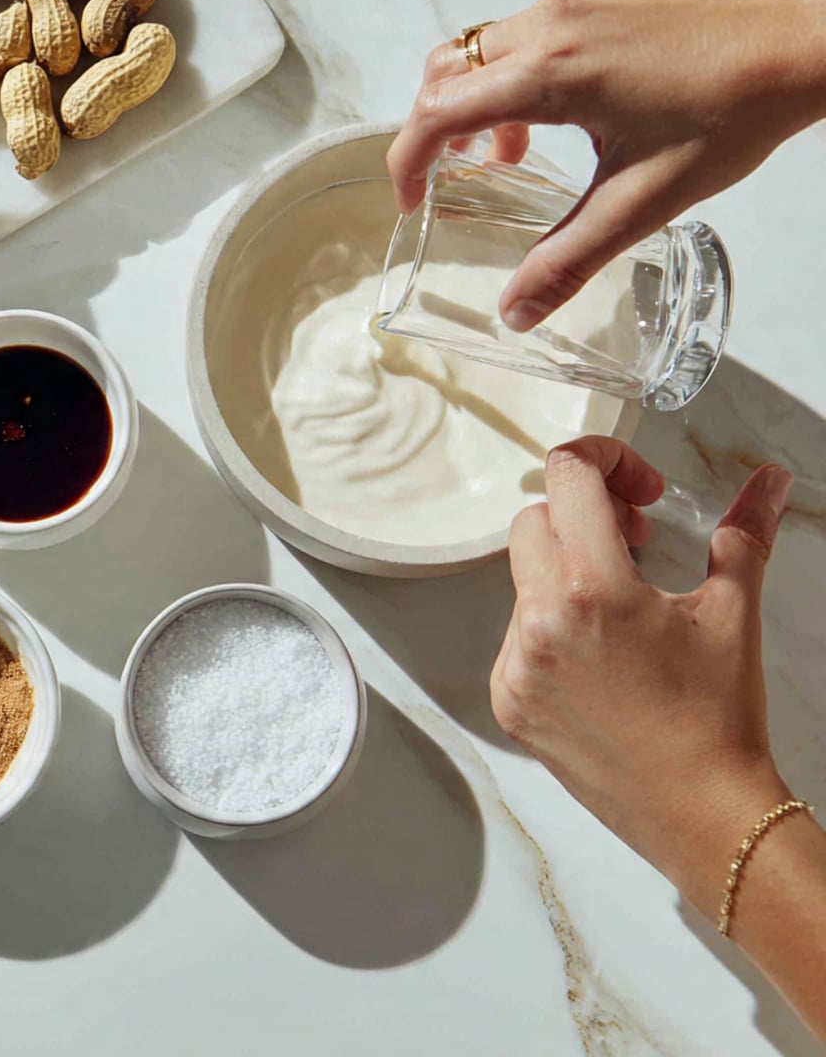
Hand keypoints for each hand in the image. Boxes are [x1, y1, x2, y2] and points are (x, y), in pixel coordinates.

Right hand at [387, 0, 825, 330]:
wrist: (803, 41)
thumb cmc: (732, 114)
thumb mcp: (642, 201)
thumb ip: (568, 260)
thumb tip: (516, 313)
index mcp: (550, 72)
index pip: (438, 113)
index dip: (406, 161)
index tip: (409, 200)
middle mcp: (548, 23)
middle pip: (445, 73)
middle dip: (432, 129)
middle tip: (444, 181)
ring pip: (478, 50)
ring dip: (472, 104)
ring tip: (503, 158)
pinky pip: (520, 33)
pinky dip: (509, 78)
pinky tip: (551, 119)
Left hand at [492, 435, 793, 908]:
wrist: (703, 814)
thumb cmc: (720, 714)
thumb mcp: (734, 611)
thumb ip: (743, 530)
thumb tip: (767, 478)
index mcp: (591, 588)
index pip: (565, 476)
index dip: (602, 460)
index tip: (638, 489)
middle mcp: (539, 621)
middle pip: (536, 521)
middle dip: (585, 519)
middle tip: (636, 542)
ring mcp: (515, 663)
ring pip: (523, 579)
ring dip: (566, 574)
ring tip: (622, 608)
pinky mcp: (508, 699)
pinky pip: (516, 635)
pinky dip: (551, 627)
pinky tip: (600, 657)